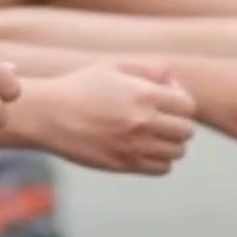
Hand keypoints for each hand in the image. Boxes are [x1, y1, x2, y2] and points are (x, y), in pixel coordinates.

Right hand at [20, 62, 195, 174]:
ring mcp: (134, 146)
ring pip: (177, 152)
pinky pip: (161, 168)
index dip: (181, 102)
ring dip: (170, 143)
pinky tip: (143, 148)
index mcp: (144, 94)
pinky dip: (159, 160)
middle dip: (178, 124)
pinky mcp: (124, 164)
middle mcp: (143, 122)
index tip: (166, 101)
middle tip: (161, 119)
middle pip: (186, 131)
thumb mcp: (113, 67)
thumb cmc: (80, 87)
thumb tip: (173, 83)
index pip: (188, 107)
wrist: (48, 114)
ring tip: (151, 134)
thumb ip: (148, 71)